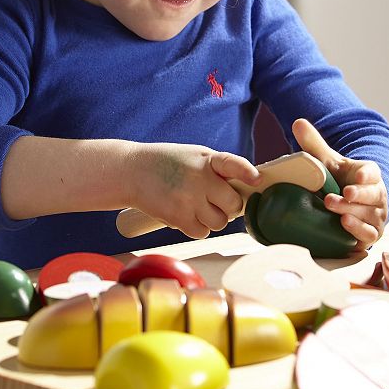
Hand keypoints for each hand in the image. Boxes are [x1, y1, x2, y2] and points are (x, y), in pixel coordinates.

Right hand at [126, 142, 260, 238]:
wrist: (131, 172)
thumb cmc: (168, 163)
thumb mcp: (194, 156)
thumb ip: (218, 169)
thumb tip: (246, 189)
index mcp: (206, 159)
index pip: (232, 164)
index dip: (246, 172)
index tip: (257, 180)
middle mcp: (199, 179)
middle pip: (233, 204)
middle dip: (230, 205)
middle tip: (217, 199)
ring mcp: (188, 200)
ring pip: (220, 222)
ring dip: (213, 218)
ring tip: (198, 205)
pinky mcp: (177, 218)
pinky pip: (202, 232)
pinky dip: (198, 227)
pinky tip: (186, 213)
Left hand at [292, 118, 387, 249]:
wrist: (346, 205)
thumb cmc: (338, 179)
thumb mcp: (327, 161)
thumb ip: (314, 143)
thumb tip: (298, 122)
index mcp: (368, 175)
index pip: (373, 172)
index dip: (367, 174)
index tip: (358, 174)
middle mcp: (376, 195)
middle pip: (373, 194)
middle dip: (359, 194)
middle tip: (344, 193)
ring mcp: (375, 215)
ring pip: (369, 215)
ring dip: (353, 212)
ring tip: (333, 207)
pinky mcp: (370, 233)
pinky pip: (369, 234)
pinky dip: (359, 230)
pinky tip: (344, 225)